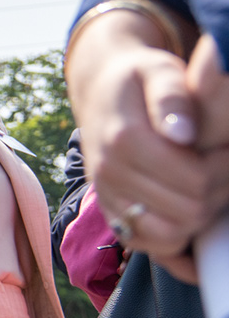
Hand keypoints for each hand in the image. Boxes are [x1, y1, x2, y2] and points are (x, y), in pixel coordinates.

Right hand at [69, 20, 228, 280]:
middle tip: (220, 164)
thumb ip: (171, 98)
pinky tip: (193, 223)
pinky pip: (148, 246)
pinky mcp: (111, 212)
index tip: (225, 147)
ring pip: (170, 235)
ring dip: (200, 217)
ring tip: (206, 186)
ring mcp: (107, 197)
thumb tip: (182, 135)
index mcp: (123, 140)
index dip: (223, 168)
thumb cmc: (139, 80)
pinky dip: (175, 243)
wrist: (100, 90)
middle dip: (217, 192)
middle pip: (188, 210)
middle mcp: (109, 174)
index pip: (193, 180)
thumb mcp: (158, 71)